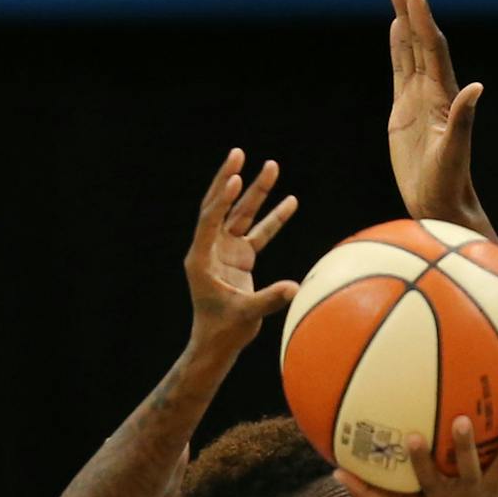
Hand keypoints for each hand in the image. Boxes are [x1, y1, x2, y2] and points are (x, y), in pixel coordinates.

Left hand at [185, 148, 298, 355]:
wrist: (219, 342)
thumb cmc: (224, 330)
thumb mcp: (246, 315)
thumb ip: (269, 300)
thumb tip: (295, 288)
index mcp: (201, 258)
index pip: (210, 220)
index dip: (222, 199)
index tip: (236, 178)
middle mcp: (211, 248)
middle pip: (222, 206)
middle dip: (233, 180)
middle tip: (240, 154)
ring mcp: (226, 251)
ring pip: (242, 215)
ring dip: (257, 193)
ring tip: (272, 167)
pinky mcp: (240, 258)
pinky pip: (258, 232)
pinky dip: (273, 218)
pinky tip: (290, 201)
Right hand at [388, 0, 489, 232]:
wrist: (440, 205)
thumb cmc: (449, 185)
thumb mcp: (454, 154)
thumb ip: (463, 120)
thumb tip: (476, 88)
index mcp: (444, 96)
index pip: (432, 48)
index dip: (424, 18)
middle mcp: (433, 92)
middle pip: (423, 39)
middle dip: (417, 6)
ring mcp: (419, 100)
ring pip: (411, 50)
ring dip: (406, 20)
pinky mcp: (404, 111)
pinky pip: (400, 70)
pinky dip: (398, 47)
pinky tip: (395, 29)